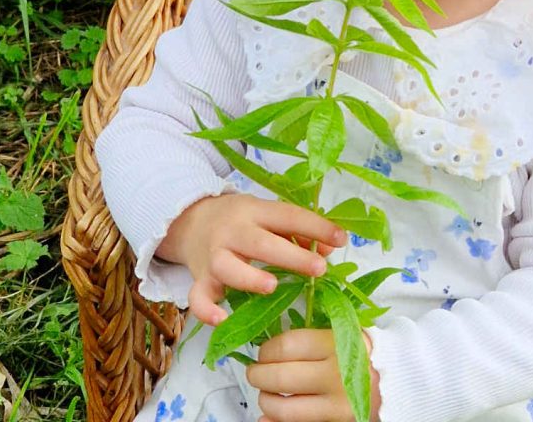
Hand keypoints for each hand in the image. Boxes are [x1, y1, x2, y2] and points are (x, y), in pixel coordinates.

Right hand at [155, 194, 347, 324]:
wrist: (191, 222)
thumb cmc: (240, 221)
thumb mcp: (266, 215)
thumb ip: (297, 231)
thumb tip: (329, 248)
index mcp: (255, 211)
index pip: (288, 216)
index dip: (316, 227)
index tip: (341, 239)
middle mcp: (233, 232)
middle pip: (261, 243)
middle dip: (291, 256)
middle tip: (319, 268)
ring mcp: (214, 256)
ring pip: (228, 267)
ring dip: (249, 278)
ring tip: (272, 286)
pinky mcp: (200, 279)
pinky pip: (198, 297)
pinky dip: (207, 310)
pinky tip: (222, 320)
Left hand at [247, 328, 381, 421]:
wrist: (396, 380)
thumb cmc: (359, 352)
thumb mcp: (340, 334)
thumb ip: (308, 340)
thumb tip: (266, 351)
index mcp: (336, 344)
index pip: (287, 346)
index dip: (266, 350)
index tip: (263, 352)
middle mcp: (337, 374)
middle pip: (280, 377)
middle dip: (258, 375)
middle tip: (255, 373)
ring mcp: (337, 405)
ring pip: (284, 408)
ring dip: (266, 401)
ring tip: (266, 394)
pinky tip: (269, 417)